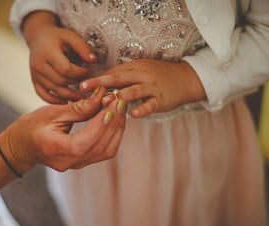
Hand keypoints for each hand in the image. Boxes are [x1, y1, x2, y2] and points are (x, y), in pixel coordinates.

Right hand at [0, 87, 126, 171]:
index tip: (112, 101)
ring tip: (119, 107)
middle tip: (120, 100)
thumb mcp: (51, 112)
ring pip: (107, 151)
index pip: (88, 139)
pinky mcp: (82, 162)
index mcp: (58, 149)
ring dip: (117, 128)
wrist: (20, 147)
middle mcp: (70, 162)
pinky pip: (103, 151)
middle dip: (115, 122)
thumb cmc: (30, 127)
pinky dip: (112, 134)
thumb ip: (78, 108)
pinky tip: (114, 118)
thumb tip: (102, 97)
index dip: (103, 121)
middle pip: (102, 146)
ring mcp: (77, 165)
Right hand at [22, 11, 96, 103]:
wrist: (38, 38)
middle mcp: (39, 65)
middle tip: (86, 85)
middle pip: (60, 81)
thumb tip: (94, 61)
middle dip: (76, 84)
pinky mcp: (34, 82)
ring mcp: (35, 75)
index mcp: (48, 52)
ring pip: (54, 91)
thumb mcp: (71, 37)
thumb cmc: (57, 37)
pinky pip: (44, 95)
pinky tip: (67, 100)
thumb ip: (83, 48)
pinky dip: (56, 100)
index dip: (80, 73)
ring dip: (69, 95)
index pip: (66, 69)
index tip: (88, 71)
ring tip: (81, 96)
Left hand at [77, 59, 205, 117]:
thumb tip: (100, 82)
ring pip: (134, 90)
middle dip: (100, 83)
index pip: (112, 73)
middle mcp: (142, 75)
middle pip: (119, 78)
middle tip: (84, 89)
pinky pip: (151, 104)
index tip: (81, 85)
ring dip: (119, 96)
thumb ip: (122, 76)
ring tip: (105, 101)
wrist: (187, 79)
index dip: (97, 79)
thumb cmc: (159, 75)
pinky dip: (142, 109)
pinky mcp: (162, 100)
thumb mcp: (140, 71)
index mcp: (134, 67)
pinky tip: (132, 115)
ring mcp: (152, 88)